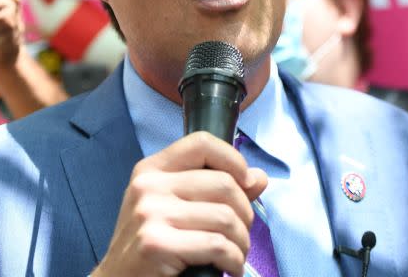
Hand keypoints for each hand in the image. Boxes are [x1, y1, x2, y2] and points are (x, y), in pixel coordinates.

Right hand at [93, 132, 267, 276]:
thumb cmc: (149, 246)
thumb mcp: (174, 208)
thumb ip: (214, 189)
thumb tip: (259, 178)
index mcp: (151, 169)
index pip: (202, 143)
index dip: (234, 160)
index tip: (247, 183)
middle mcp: (148, 186)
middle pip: (223, 184)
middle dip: (244, 214)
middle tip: (240, 234)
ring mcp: (150, 214)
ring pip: (225, 217)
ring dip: (241, 242)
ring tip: (235, 254)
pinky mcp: (156, 244)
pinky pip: (217, 245)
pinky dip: (233, 260)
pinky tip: (229, 267)